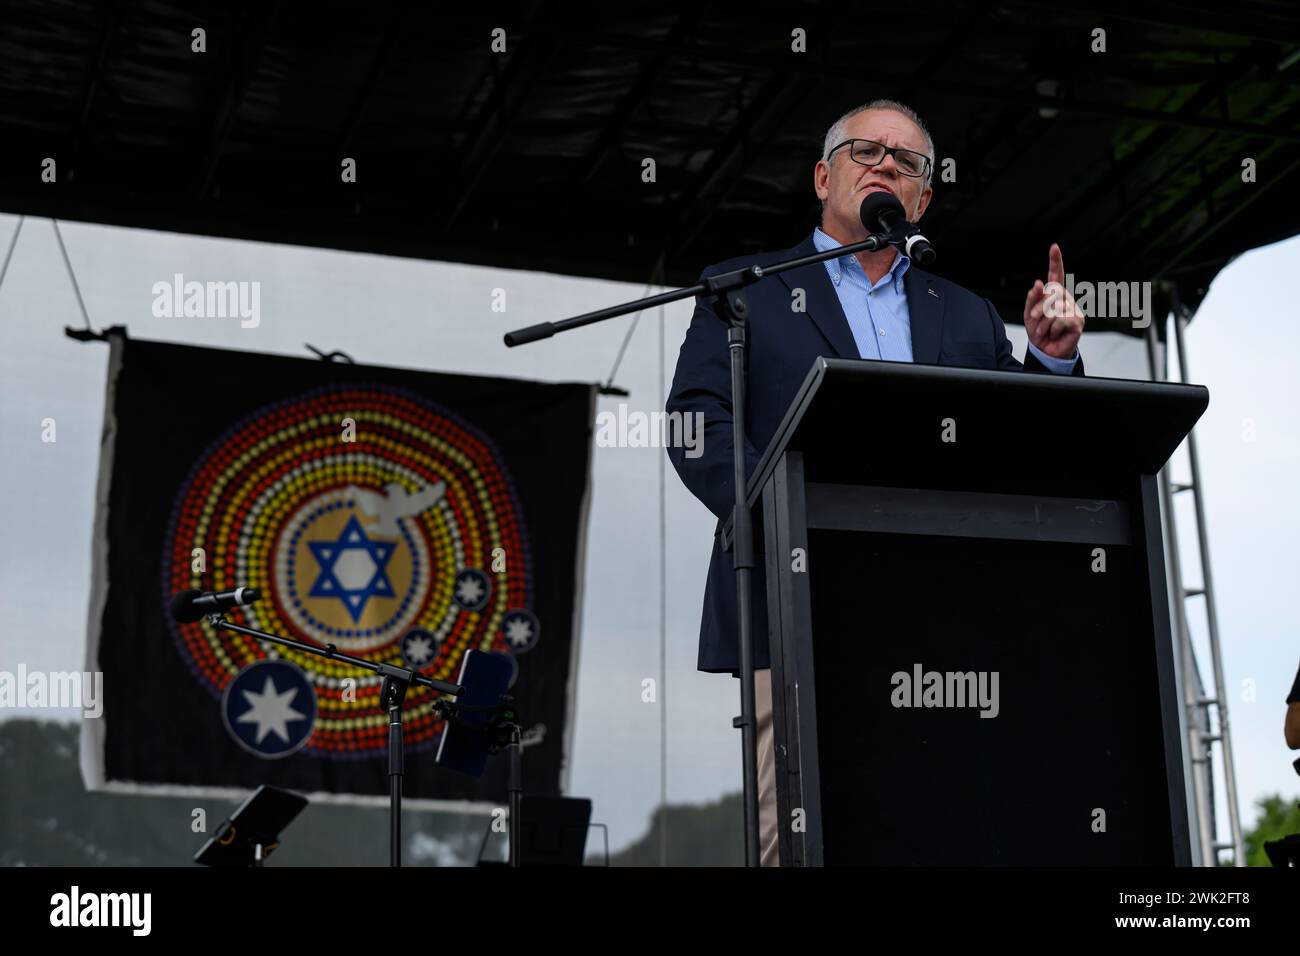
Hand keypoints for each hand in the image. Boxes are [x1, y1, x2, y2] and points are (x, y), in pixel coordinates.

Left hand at [1023, 243, 1084, 358]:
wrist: (1045, 352)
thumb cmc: (1039, 332)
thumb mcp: (1029, 315)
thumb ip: (1032, 298)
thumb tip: (1038, 282)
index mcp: (1054, 295)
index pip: (1055, 275)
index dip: (1055, 261)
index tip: (1054, 247)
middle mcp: (1066, 299)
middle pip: (1051, 294)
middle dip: (1038, 309)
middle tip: (1034, 321)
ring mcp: (1074, 310)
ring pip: (1055, 309)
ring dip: (1043, 323)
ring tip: (1044, 331)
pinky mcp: (1078, 322)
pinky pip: (1061, 320)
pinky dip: (1052, 329)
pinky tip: (1054, 334)